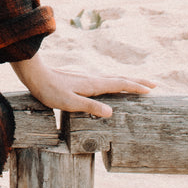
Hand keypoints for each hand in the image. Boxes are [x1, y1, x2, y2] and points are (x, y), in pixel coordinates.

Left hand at [11, 55, 154, 118]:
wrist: (34, 74)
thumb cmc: (49, 90)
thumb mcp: (69, 102)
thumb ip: (89, 107)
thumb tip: (111, 113)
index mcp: (92, 84)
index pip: (119, 85)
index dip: (135, 87)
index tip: (151, 90)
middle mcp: (92, 79)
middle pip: (119, 79)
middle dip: (136, 82)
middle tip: (153, 85)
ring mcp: (86, 79)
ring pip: (111, 79)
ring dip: (126, 81)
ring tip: (137, 85)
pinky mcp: (79, 81)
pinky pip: (103, 81)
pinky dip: (114, 83)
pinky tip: (110, 87)